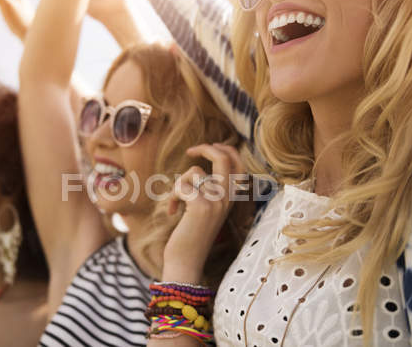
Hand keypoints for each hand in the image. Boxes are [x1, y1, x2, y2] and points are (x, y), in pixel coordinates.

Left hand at [162, 143, 246, 282]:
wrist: (186, 263)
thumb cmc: (190, 236)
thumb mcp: (204, 210)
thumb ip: (207, 191)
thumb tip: (198, 169)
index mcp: (231, 199)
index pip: (240, 165)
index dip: (226, 150)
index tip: (209, 147)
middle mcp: (227, 199)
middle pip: (224, 158)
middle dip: (206, 148)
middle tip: (190, 151)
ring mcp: (216, 202)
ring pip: (194, 172)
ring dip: (179, 185)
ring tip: (175, 204)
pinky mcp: (201, 207)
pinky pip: (182, 185)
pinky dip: (172, 196)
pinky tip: (171, 211)